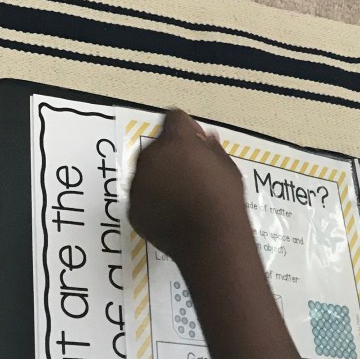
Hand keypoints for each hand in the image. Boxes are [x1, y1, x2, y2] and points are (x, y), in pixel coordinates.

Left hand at [128, 108, 247, 268]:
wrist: (210, 240)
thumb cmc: (224, 200)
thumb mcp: (227, 167)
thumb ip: (211, 148)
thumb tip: (205, 139)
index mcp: (175, 141)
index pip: (174, 117)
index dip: (187, 128)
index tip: (197, 144)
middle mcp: (150, 157)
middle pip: (157, 145)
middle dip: (171, 153)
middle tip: (191, 173)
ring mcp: (138, 183)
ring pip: (147, 170)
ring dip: (161, 176)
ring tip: (182, 196)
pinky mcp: (132, 208)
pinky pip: (142, 195)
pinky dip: (153, 200)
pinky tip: (172, 213)